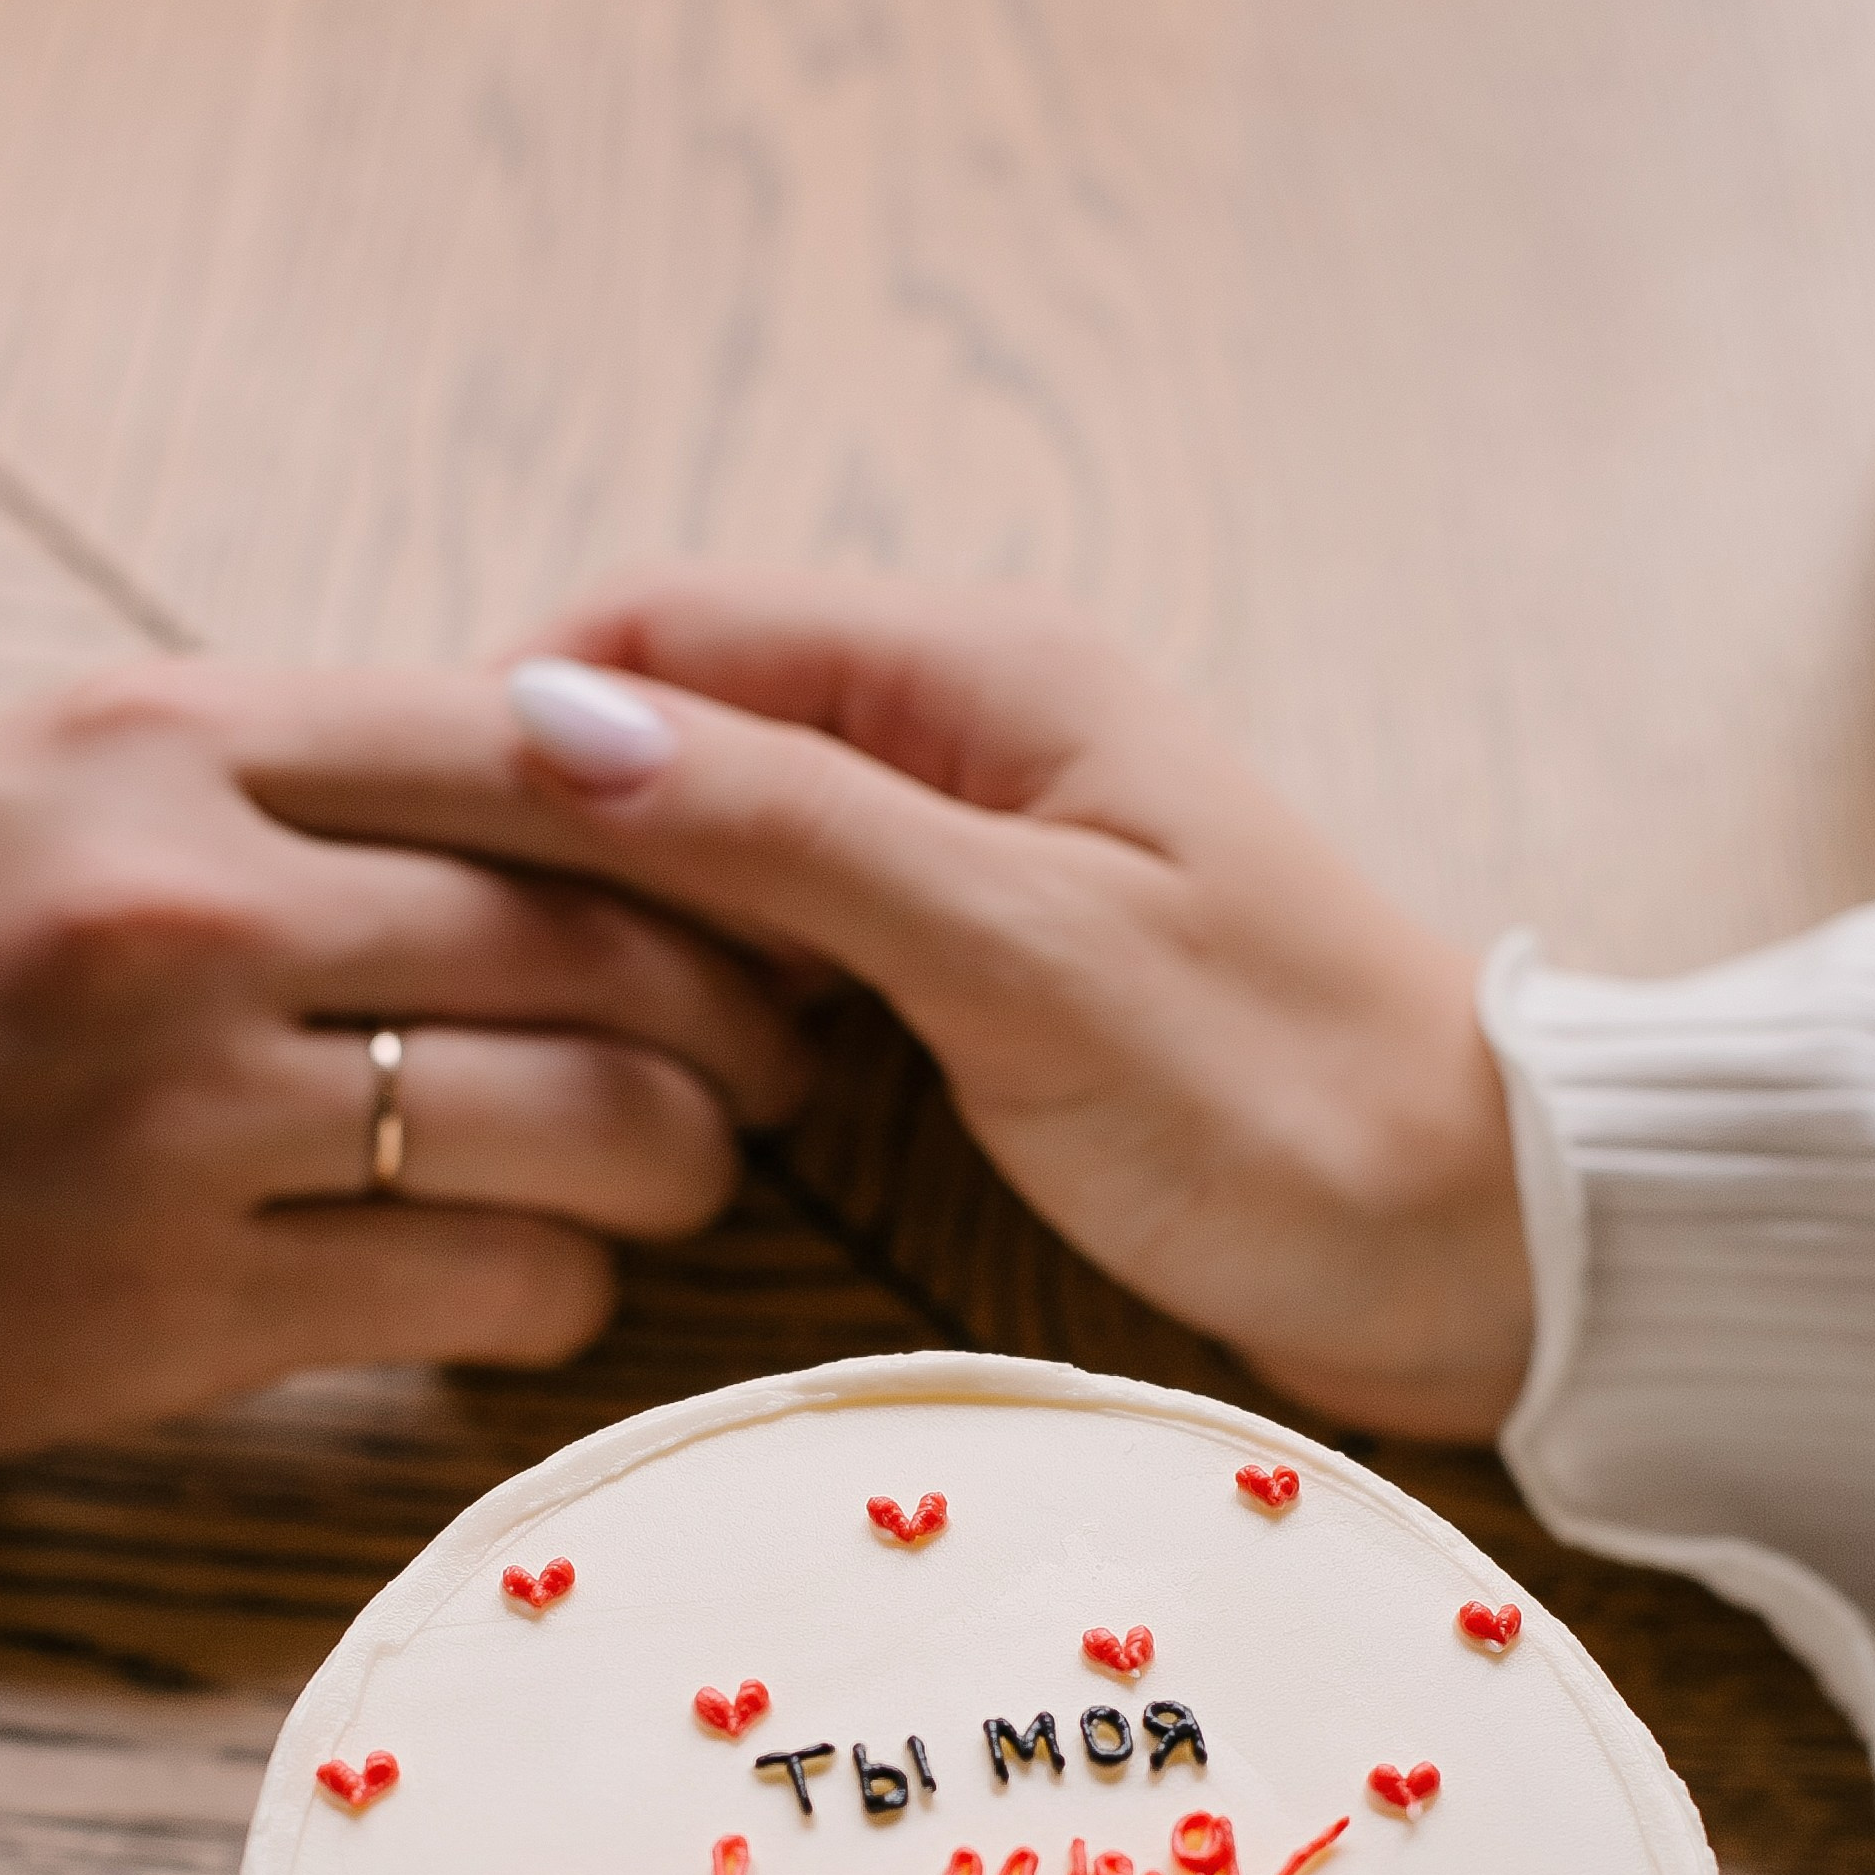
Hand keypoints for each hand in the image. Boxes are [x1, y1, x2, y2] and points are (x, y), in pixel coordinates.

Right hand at [0, 661, 802, 1465]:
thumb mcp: (35, 778)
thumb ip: (280, 768)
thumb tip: (556, 764)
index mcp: (164, 742)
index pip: (542, 749)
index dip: (713, 821)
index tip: (777, 877)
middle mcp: (188, 910)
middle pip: (607, 940)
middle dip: (747, 1007)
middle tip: (790, 1049)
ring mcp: (185, 1117)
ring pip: (586, 1122)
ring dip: (687, 1159)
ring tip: (687, 1169)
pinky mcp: (181, 1308)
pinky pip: (488, 1289)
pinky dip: (565, 1286)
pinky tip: (545, 1276)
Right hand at [495, 574, 1531, 1439]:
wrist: (1476, 1249)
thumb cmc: (1280, 1097)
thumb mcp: (1017, 954)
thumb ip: (789, 831)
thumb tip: (549, 721)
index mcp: (975, 671)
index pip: (662, 625)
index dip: (513, 720)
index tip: (397, 849)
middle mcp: (961, 731)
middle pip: (676, 728)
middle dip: (554, 832)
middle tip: (445, 976)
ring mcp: (967, 855)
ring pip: (719, 844)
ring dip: (627, 925)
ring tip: (543, 1039)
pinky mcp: (980, 972)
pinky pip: (787, 943)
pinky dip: (711, 994)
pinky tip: (667, 1079)